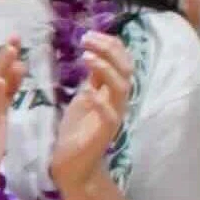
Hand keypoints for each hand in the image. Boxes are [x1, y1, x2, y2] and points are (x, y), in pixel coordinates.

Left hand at [46, 36, 129, 199]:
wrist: (74, 164)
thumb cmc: (78, 132)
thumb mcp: (85, 98)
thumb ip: (93, 80)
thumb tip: (95, 55)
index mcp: (112, 92)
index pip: (121, 62)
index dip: (110, 45)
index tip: (89, 34)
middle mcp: (118, 102)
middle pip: (125, 70)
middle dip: (109, 51)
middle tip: (87, 39)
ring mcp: (114, 117)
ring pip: (121, 88)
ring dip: (106, 70)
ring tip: (87, 56)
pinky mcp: (105, 133)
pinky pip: (110, 115)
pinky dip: (101, 101)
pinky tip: (88, 91)